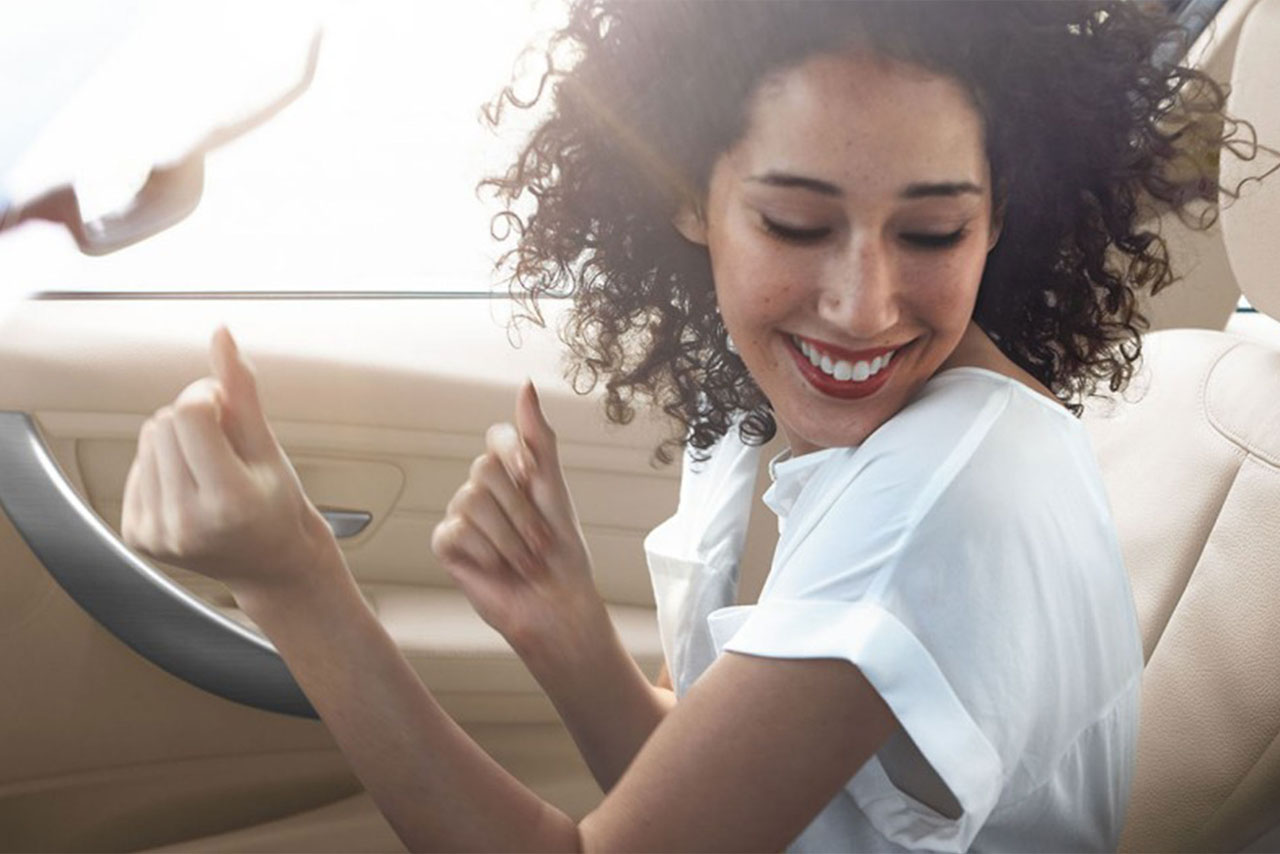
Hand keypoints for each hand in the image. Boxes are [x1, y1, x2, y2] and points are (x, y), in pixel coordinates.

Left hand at [121, 327, 338, 602]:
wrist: (270, 564)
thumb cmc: (277, 504)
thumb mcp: (268, 448)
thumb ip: (241, 390)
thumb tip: (221, 334)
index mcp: (228, 502)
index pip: (190, 413)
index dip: (209, 396)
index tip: (230, 411)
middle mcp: (186, 524)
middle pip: (165, 422)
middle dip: (195, 420)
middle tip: (226, 446)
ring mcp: (157, 533)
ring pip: (148, 439)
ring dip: (177, 441)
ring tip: (210, 468)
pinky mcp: (137, 535)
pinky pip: (137, 464)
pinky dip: (163, 464)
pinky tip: (191, 485)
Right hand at [431, 381, 602, 654]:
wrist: (555, 602)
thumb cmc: (561, 552)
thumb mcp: (554, 487)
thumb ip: (538, 437)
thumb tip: (526, 386)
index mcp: (510, 473)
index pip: (498, 439)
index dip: (517, 459)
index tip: (535, 483)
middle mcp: (482, 489)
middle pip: (484, 470)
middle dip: (520, 511)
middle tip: (537, 539)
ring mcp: (461, 515)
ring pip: (471, 502)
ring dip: (508, 539)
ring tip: (522, 559)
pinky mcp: (447, 543)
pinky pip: (455, 531)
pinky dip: (485, 553)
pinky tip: (495, 566)